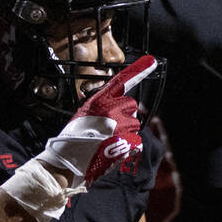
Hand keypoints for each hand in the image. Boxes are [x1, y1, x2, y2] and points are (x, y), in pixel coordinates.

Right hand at [36, 55, 157, 189]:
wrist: (71, 160)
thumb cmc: (74, 137)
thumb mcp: (83, 112)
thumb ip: (100, 104)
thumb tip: (112, 102)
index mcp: (101, 100)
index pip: (121, 81)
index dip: (138, 70)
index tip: (151, 61)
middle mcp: (113, 110)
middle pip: (131, 107)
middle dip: (124, 115)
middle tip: (108, 127)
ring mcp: (122, 126)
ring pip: (133, 124)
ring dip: (125, 131)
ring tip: (108, 140)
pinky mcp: (128, 141)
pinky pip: (135, 140)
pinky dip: (127, 145)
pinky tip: (113, 149)